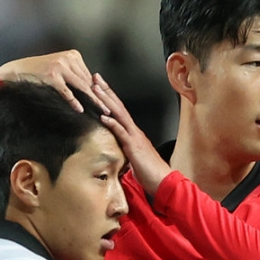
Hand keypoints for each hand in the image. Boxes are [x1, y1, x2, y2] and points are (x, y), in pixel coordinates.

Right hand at [0, 50, 103, 112]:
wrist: (18, 70)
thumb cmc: (40, 73)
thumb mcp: (60, 70)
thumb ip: (75, 76)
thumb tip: (92, 90)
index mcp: (73, 55)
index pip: (90, 76)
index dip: (99, 91)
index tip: (109, 102)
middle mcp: (69, 58)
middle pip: (88, 82)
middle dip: (99, 97)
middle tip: (110, 110)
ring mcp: (60, 66)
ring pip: (81, 86)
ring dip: (92, 101)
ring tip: (102, 112)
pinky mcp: (52, 75)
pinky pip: (67, 92)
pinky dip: (73, 102)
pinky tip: (80, 110)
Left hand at [93, 73, 170, 194]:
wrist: (163, 181)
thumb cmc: (150, 173)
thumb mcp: (134, 160)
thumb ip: (127, 152)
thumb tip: (119, 152)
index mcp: (134, 134)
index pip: (120, 112)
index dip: (110, 98)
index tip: (99, 87)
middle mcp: (135, 131)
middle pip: (118, 107)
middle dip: (106, 91)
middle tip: (95, 77)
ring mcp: (135, 138)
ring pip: (119, 115)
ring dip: (107, 101)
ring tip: (95, 89)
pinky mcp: (134, 147)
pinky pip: (122, 133)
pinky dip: (113, 123)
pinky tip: (104, 116)